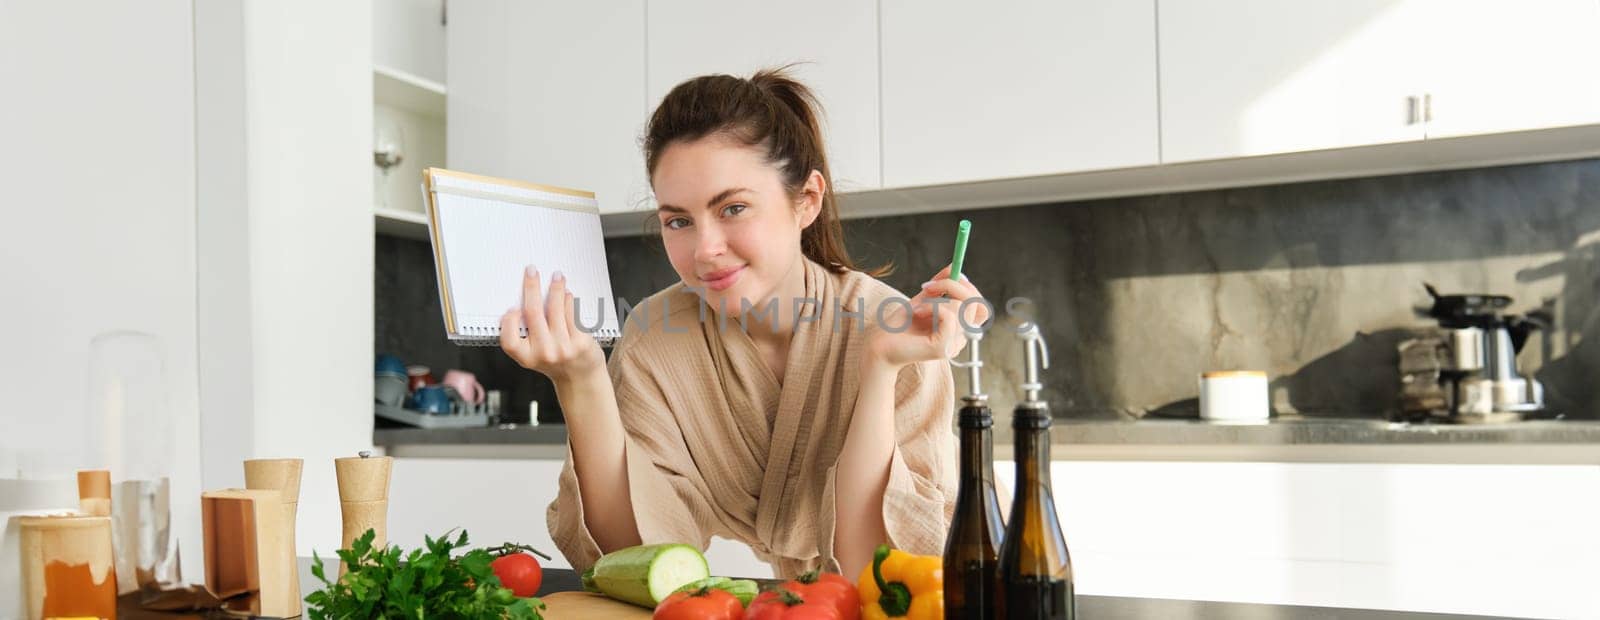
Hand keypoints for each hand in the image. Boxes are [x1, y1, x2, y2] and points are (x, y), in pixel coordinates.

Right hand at [499, 266, 604, 382]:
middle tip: (531, 271)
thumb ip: (526, 334)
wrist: (580, 378)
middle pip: (533, 313)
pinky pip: (572, 314)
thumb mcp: (533, 355)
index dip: (508, 321)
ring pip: (555, 308)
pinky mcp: (580, 342)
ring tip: (557, 277)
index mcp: (527, 357)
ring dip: (555, 288)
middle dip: (531, 287)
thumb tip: (526, 298)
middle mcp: (544, 352)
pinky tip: (567, 294)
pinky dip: (568, 300)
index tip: (513, 307)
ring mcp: (563, 347)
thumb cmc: (556, 362)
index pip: (508, 338)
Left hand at [865, 264, 990, 369]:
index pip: (980, 307)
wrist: (879, 346)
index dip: (968, 288)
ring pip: (962, 308)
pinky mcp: (942, 348)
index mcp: (958, 329)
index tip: (948, 275)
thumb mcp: (923, 300)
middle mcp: (959, 338)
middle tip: (930, 286)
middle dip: (955, 286)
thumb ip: (940, 286)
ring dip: (936, 299)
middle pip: (977, 305)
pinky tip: (917, 312)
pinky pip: (950, 317)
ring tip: (917, 307)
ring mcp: (952, 345)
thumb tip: (954, 267)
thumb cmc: (899, 327)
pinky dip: (932, 308)